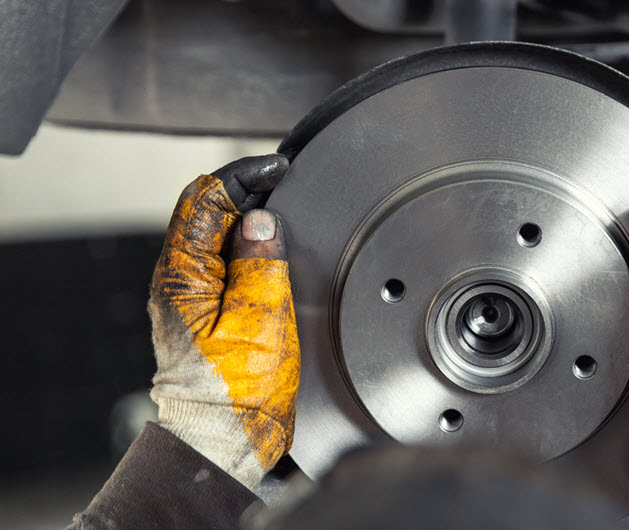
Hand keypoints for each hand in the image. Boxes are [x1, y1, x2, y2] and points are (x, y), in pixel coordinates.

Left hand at [148, 154, 299, 489]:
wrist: (226, 440)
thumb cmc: (238, 393)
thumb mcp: (259, 319)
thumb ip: (260, 262)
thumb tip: (262, 219)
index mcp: (183, 276)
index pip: (205, 198)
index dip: (244, 174)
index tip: (279, 168)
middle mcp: (179, 281)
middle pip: (205, 210)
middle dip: (246, 189)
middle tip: (286, 185)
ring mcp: (190, 296)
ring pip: (214, 234)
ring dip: (247, 216)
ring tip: (285, 212)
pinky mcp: (205, 311)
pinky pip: (223, 261)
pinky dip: (248, 244)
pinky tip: (273, 252)